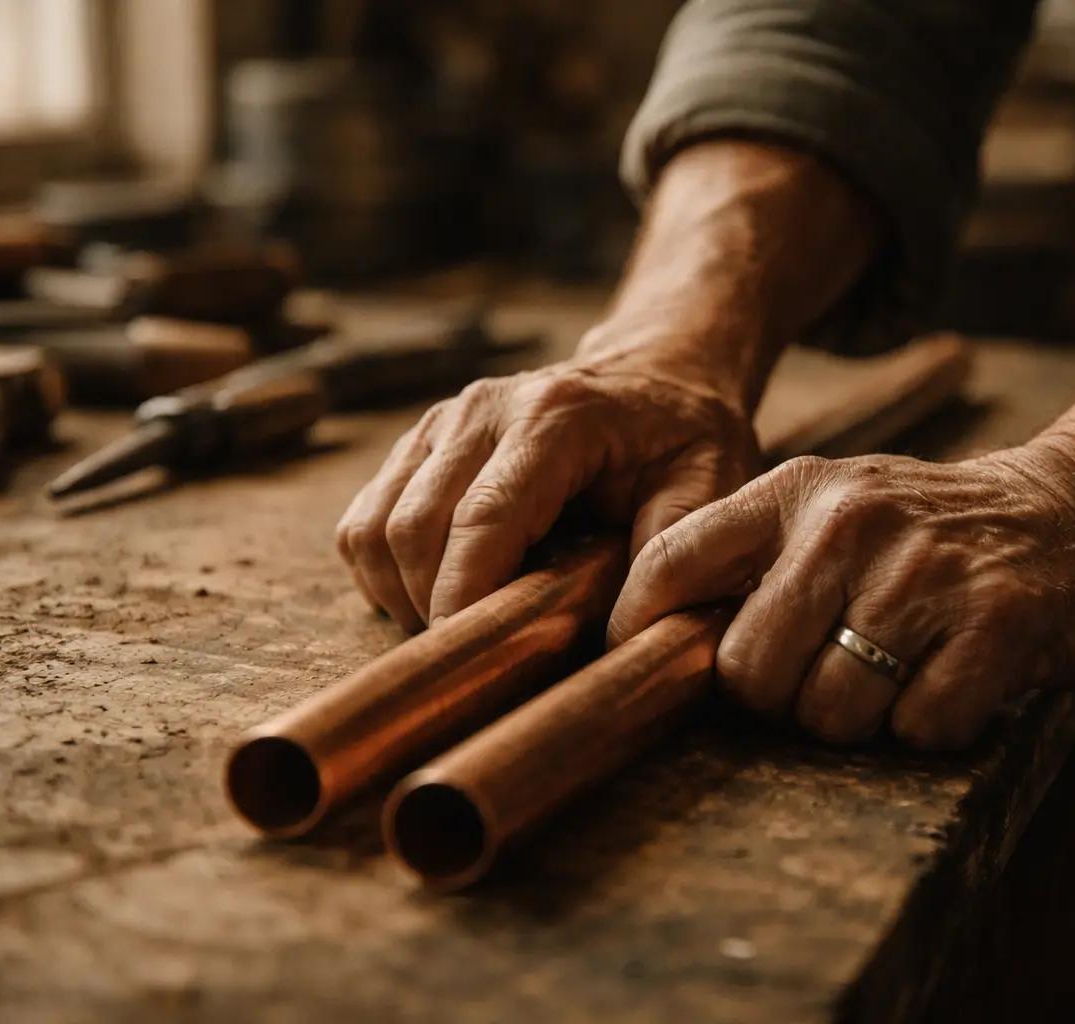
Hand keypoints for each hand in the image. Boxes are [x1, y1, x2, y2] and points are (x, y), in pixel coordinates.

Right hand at [336, 340, 759, 632]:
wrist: (657, 373)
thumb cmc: (685, 437)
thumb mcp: (711, 485)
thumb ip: (673, 552)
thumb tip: (623, 635)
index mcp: (555, 418)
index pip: (482, 519)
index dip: (465, 598)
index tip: (475, 657)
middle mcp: (482, 410)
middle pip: (411, 528)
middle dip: (431, 608)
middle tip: (478, 654)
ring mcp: (441, 423)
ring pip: (373, 528)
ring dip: (400, 595)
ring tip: (460, 628)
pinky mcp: (419, 443)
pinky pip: (363, 522)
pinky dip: (383, 574)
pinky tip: (437, 595)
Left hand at [607, 447, 1074, 748]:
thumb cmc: (937, 533)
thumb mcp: (837, 508)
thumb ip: (755, 558)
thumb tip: (659, 643)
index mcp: (796, 492)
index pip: (669, 563)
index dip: (640, 631)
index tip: (652, 668)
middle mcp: (851, 523)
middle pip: (749, 671)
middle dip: (781, 701)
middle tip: (830, 677)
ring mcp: (926, 573)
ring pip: (830, 713)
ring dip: (862, 721)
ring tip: (901, 675)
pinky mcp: (998, 624)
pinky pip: (920, 727)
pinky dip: (933, 727)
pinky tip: (956, 681)